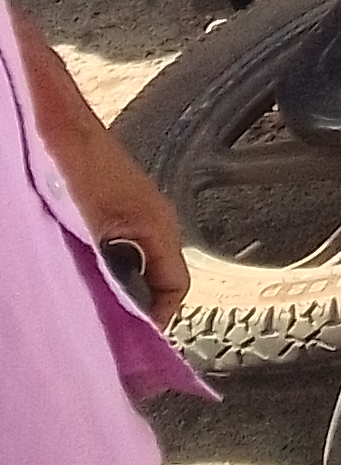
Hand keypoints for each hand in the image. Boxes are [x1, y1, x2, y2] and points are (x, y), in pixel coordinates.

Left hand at [15, 14, 187, 321]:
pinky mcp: (95, 206)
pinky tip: (58, 275)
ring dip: (99, 290)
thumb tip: (125, 320)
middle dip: (121, 311)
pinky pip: (99, 251)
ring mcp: (120, 212)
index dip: (150, 327)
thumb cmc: (70, 160)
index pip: (172, 292)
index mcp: (157, 225)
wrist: (45, 111)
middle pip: (144, 283)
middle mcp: (146, 221)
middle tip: (94, 338)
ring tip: (74, 309)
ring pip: (118, 268)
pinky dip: (83, 269)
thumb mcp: (94, 228)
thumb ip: (111, 275)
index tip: (124, 353)